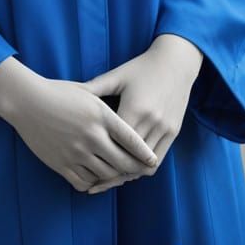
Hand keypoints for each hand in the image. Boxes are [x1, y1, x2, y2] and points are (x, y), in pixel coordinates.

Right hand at [3, 75, 159, 192]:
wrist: (26, 101)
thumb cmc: (58, 92)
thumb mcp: (87, 92)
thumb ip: (106, 106)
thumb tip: (128, 114)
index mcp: (100, 115)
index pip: (131, 139)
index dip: (144, 152)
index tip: (152, 158)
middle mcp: (91, 136)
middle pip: (123, 162)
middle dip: (134, 169)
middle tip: (138, 170)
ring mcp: (76, 152)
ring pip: (106, 175)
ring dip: (114, 177)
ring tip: (118, 174)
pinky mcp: (61, 164)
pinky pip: (85, 182)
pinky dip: (93, 183)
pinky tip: (96, 176)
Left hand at [77, 34, 203, 193]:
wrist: (175, 61)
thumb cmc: (140, 67)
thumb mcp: (117, 75)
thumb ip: (94, 88)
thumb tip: (68, 94)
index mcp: (134, 108)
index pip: (115, 143)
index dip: (100, 156)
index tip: (84, 164)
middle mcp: (151, 121)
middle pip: (129, 159)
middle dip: (111, 172)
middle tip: (94, 182)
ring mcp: (165, 129)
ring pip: (144, 164)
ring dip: (128, 173)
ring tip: (111, 179)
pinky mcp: (174, 132)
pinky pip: (158, 159)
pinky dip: (143, 167)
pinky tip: (130, 168)